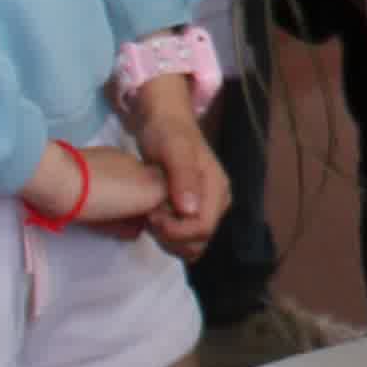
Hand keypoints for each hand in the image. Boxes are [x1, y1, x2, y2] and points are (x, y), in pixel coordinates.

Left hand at [133, 90, 227, 257]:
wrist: (163, 123)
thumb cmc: (167, 132)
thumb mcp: (173, 148)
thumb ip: (183, 176)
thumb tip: (190, 210)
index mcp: (217, 189)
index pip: (203, 228)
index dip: (176, 230)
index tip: (152, 215)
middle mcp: (217, 202)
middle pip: (199, 241)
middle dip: (171, 237)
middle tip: (149, 215)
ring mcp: (206, 208)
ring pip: (192, 244)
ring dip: (168, 238)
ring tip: (150, 214)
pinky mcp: (194, 211)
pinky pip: (185, 237)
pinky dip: (167, 235)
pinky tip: (154, 217)